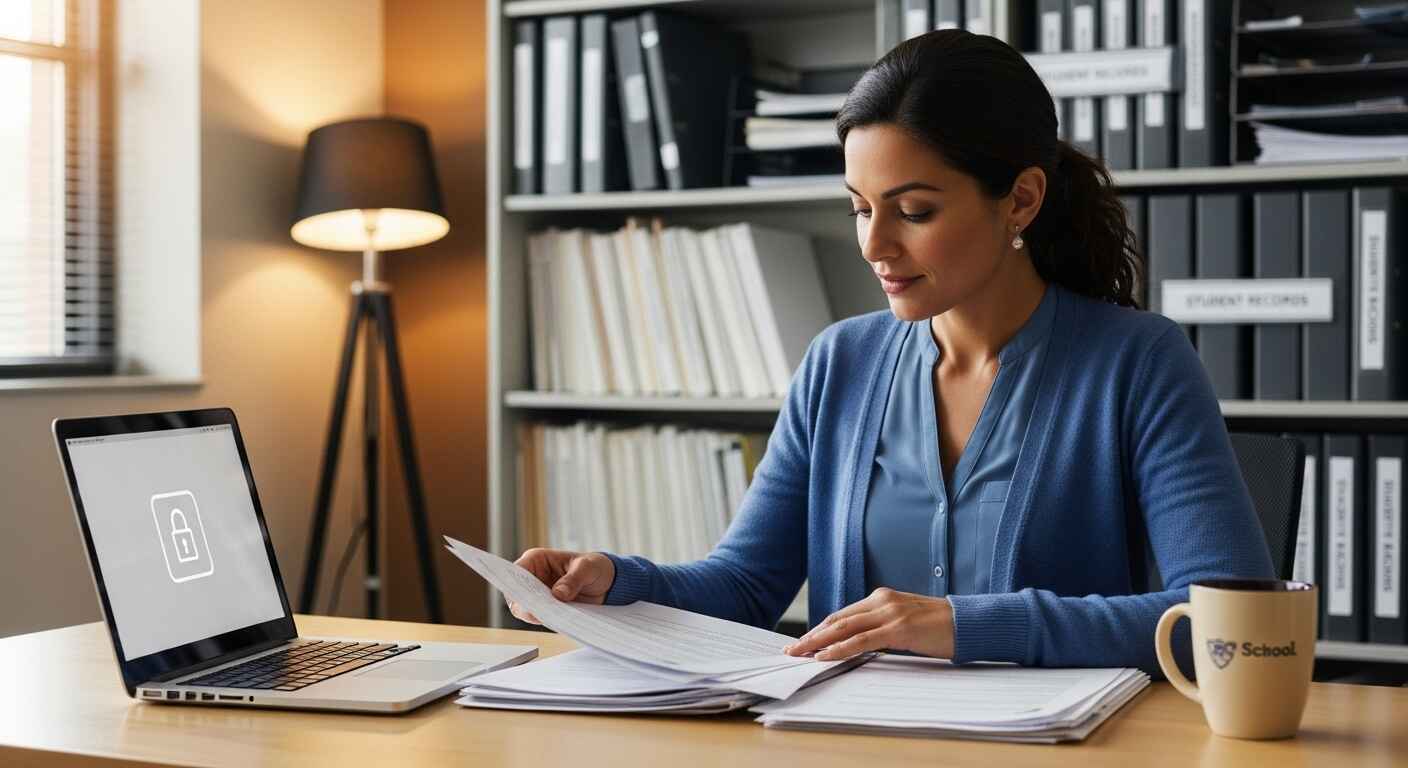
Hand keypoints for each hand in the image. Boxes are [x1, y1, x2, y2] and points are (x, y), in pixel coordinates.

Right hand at [507, 548, 615, 624]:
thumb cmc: (594, 567)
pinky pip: (538, 617)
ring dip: (534, 614)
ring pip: (524, 608)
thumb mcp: (587, 568)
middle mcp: (533, 577)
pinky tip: (556, 621)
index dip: (515, 584)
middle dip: (524, 603)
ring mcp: (538, 594)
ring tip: (550, 616)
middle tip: (537, 612)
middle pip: (516, 593)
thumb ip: (573, 579)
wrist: (607, 583)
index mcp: (537, 560)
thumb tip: (558, 594)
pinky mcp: (546, 608)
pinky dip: (545, 620)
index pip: (516, 571)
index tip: (523, 596)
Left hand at [782, 588, 954, 660]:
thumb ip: (882, 628)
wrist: (969, 622)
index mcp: (882, 598)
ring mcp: (890, 613)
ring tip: (799, 653)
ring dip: (818, 642)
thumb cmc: (939, 627)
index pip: (843, 614)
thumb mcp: (905, 622)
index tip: (803, 641)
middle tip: (791, 649)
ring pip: (844, 628)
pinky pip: (862, 640)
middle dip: (811, 635)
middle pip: (837, 619)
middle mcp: (882, 601)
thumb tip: (858, 644)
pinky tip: (824, 656)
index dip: (820, 628)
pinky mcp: (898, 628)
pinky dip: (839, 648)